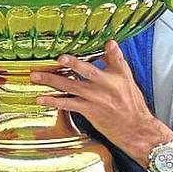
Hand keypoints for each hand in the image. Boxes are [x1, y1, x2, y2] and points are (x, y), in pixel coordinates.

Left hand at [32, 40, 171, 166]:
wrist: (135, 129)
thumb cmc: (131, 104)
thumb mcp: (128, 80)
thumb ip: (117, 61)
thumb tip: (110, 43)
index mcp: (119, 77)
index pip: (116, 60)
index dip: (111, 51)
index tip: (107, 42)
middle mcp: (107, 87)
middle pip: (88, 72)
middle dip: (73, 64)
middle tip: (59, 58)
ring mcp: (96, 99)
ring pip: (72, 87)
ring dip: (53, 81)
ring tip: (36, 76)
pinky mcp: (89, 111)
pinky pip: (68, 104)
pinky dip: (54, 101)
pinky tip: (42, 99)